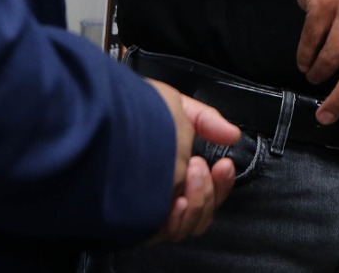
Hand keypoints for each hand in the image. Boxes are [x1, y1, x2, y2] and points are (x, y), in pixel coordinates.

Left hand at [144, 79, 239, 242]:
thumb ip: (207, 120)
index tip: (225, 164)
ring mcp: (151, 212)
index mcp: (173, 174)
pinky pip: (168, 232)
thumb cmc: (131, 112)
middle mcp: (163, 197)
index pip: (208, 192)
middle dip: (212, 190)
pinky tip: (178, 195)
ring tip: (190, 170)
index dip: (222, 182)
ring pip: (190, 225)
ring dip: (199, 199)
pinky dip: (180, 216)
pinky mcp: (137, 224)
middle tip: (201, 165)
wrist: (106, 118)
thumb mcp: (174, 107)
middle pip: (203, 213)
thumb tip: (233, 135)